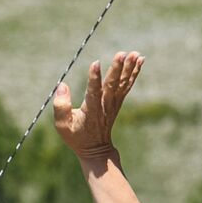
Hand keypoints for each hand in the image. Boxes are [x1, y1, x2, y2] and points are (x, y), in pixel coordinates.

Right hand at [52, 51, 142, 168]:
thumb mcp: (63, 125)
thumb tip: (62, 85)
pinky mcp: (118, 100)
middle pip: (112, 84)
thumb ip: (61, 106)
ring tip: (134, 53)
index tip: (96, 63)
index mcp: (91, 109)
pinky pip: (127, 84)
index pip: (93, 92)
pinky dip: (134, 72)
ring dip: (129, 68)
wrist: (96, 149)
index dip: (94, 78)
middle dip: (117, 68)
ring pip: (122, 83)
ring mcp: (114, 102)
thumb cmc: (76, 136)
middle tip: (122, 54)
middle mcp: (105, 104)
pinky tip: (140, 59)